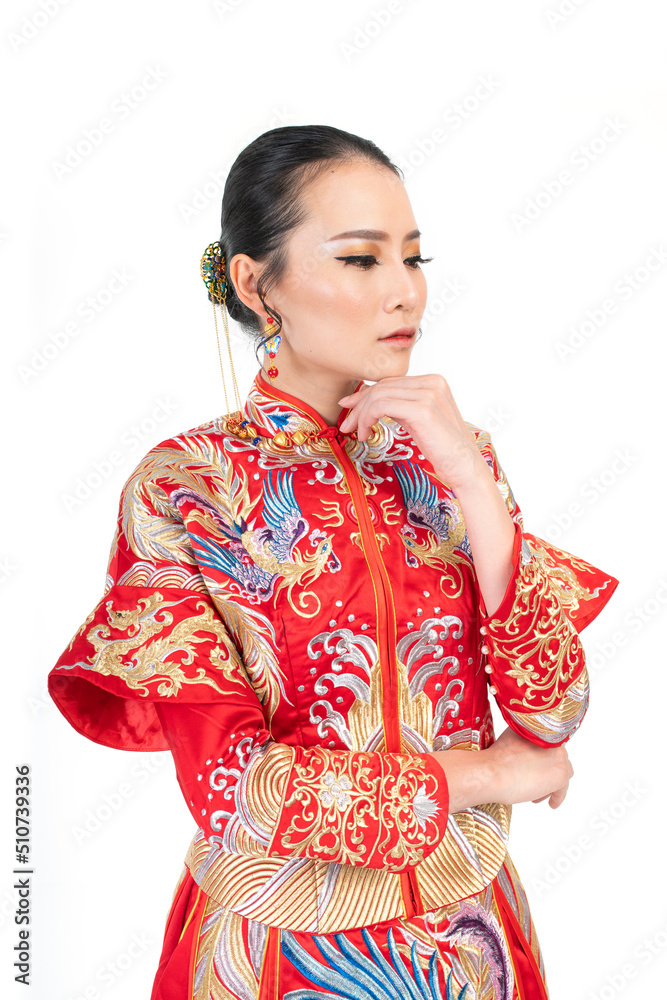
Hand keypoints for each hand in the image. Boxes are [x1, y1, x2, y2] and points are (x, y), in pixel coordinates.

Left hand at [338, 374, 483, 490]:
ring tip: (356, 432)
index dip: (366, 394)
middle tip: (347, 424)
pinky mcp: (421, 409)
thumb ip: (400, 406)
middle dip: (359, 404)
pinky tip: (366, 434)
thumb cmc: (444, 449)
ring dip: (360, 414)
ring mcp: (428, 394)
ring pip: (378, 395)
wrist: (465, 467)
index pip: (390, 382)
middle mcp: (432, 383)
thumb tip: (371, 400)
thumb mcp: (419, 421)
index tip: (350, 407)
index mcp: (433, 382)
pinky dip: (367, 418)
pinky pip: (381, 406)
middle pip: (382, 386)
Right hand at [433, 726, 573, 812]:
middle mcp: (550, 739)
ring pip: (562, 771)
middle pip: (556, 757)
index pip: (547, 743)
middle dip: (547, 770)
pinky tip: (551, 803)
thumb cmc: (494, 760)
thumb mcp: (509, 740)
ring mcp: (558, 757)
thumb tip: (524, 752)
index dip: (542, 756)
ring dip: (551, 783)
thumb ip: (522, 742)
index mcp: (537, 728)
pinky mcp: (561, 775)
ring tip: (538, 793)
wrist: (492, 772)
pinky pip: (562, 789)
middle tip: (535, 780)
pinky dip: (557, 797)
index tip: (537, 766)